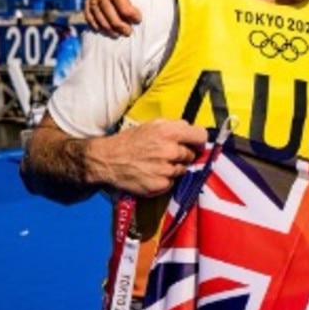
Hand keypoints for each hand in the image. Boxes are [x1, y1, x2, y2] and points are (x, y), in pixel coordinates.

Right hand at [84, 0, 167, 36]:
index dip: (126, 10)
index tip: (138, 19)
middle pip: (104, 3)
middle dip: (115, 21)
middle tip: (128, 32)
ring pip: (94, 7)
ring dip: (104, 23)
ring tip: (117, 34)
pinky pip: (88, 5)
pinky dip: (92, 19)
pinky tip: (100, 29)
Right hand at [86, 119, 207, 196]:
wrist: (107, 159)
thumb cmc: (130, 140)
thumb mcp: (152, 124)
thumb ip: (174, 126)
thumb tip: (192, 131)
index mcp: (169, 132)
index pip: (201, 136)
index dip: (198, 140)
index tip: (194, 143)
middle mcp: (170, 151)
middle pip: (191, 155)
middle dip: (182, 154)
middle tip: (166, 154)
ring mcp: (165, 170)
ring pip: (182, 170)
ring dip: (173, 168)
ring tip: (156, 164)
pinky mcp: (159, 185)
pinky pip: (172, 183)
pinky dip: (164, 180)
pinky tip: (152, 174)